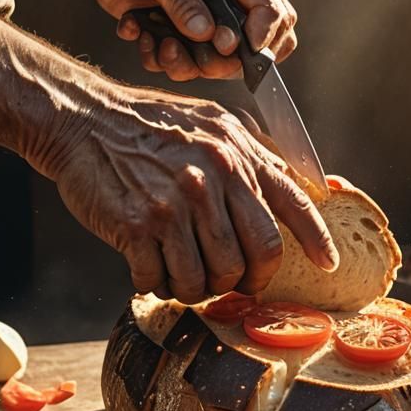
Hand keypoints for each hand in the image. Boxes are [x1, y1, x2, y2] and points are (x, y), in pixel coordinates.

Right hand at [0, 19, 335, 301]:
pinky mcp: (137, 225)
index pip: (292, 205)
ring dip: (195, 289)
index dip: (315, 241)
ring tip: (180, 274)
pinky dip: (156, 285)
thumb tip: (299, 185)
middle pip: (254, 257)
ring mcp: (175, 204)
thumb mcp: (211, 124)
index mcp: (236, 153)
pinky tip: (148, 269)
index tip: (327, 264)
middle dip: (244, 280)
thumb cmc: (149, 127)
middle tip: (228, 281)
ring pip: (208, 280)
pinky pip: (160, 282)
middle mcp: (212, 177)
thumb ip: (252, 155)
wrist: (83, 121)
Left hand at [94, 0, 297, 82]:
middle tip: (189, 54)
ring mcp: (215, 14)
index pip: (273, 10)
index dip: (259, 39)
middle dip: (223, 60)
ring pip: (226, 61)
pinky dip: (169, 61)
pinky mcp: (193, 32)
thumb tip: (208, 35)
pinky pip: (196, 63)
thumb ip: (180, 1)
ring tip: (160, 46)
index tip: (227, 51)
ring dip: (190, 64)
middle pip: (260, 43)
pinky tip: (145, 38)